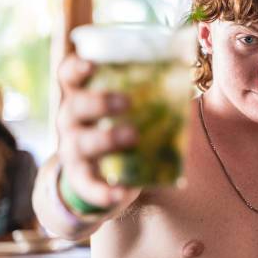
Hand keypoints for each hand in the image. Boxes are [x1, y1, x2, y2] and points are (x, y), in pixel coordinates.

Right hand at [56, 54, 139, 209]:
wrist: (100, 173)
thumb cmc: (121, 126)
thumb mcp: (129, 106)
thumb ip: (151, 90)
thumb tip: (189, 72)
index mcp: (81, 95)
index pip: (69, 75)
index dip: (77, 67)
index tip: (92, 64)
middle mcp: (70, 120)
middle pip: (75, 106)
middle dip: (100, 102)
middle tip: (128, 101)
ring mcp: (73, 151)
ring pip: (81, 143)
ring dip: (106, 138)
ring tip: (133, 136)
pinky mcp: (81, 180)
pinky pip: (88, 186)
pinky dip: (103, 191)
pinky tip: (120, 192)